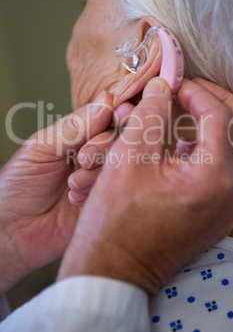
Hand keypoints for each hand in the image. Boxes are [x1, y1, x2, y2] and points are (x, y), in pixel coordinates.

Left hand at [0, 91, 113, 294]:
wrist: (11, 231)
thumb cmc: (18, 185)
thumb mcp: (42, 148)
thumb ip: (75, 127)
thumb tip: (105, 100)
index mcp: (78, 135)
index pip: (108, 117)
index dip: (118, 114)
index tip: (123, 114)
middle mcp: (93, 154)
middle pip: (120, 139)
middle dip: (104, 146)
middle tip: (83, 158)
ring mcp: (99, 178)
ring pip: (120, 164)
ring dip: (97, 172)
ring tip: (73, 184)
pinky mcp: (104, 201)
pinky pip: (116, 189)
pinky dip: (96, 192)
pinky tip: (75, 199)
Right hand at [58, 77, 232, 294]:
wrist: (113, 269)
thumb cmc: (115, 220)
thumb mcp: (129, 157)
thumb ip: (150, 114)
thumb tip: (161, 87)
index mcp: (215, 177)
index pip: (219, 116)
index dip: (195, 92)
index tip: (173, 84)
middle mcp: (232, 194)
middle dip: (221, 103)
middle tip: (192, 91)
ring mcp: (228, 208)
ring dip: (222, 126)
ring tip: (191, 113)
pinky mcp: (217, 216)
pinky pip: (231, 174)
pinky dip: (216, 151)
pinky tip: (186, 146)